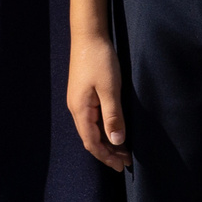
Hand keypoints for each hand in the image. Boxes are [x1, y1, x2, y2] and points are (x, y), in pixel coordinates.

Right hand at [67, 29, 129, 171]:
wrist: (88, 35)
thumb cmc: (99, 60)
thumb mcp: (110, 89)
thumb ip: (113, 116)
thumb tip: (117, 141)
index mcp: (80, 110)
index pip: (92, 143)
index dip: (106, 156)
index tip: (122, 165)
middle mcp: (76, 109)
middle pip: (90, 139)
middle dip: (108, 152)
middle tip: (126, 162)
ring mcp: (79, 102)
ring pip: (92, 130)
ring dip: (107, 141)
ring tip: (123, 150)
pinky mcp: (83, 95)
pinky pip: (92, 120)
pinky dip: (104, 129)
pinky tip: (113, 130)